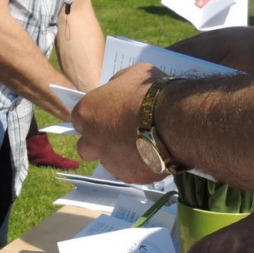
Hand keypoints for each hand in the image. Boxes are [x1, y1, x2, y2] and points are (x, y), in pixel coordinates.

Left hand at [73, 63, 168, 183]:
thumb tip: (116, 94)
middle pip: (85, 147)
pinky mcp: (129, 177)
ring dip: (119, 155)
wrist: (175, 121)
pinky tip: (154, 155)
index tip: (108, 115)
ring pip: (108, 162)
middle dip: (98, 143)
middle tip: (118, 134)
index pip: (78, 118)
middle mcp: (92, 141)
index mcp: (86, 113)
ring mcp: (110, 162)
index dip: (94, 117)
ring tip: (141, 145)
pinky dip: (138, 165)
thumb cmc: (150, 92)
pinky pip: (130, 172)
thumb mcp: (130, 75)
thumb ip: (117, 87)